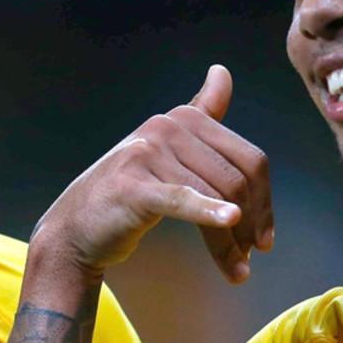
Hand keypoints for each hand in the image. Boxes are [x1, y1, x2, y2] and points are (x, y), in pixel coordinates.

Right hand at [32, 65, 272, 282]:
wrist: (76, 225)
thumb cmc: (130, 190)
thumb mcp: (165, 150)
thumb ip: (200, 112)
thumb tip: (222, 71)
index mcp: (183, 118)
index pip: (248, 159)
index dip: (265, 200)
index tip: (266, 236)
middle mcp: (166, 126)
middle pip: (235, 180)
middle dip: (251, 223)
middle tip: (252, 257)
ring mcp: (146, 152)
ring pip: (215, 198)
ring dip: (230, 242)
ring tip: (237, 272)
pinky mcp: (133, 185)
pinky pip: (182, 198)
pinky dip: (208, 211)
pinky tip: (228, 222)